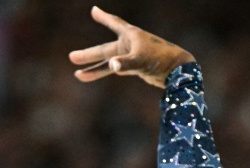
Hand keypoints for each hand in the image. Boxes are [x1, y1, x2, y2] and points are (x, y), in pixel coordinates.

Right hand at [68, 6, 194, 87]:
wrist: (178, 72)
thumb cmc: (160, 60)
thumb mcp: (140, 61)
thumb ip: (125, 63)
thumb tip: (111, 66)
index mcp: (130, 36)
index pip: (113, 23)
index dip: (103, 17)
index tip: (94, 10)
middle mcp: (130, 45)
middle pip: (104, 49)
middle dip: (88, 55)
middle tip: (72, 57)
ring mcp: (133, 56)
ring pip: (109, 63)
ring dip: (95, 69)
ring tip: (78, 75)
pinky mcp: (137, 67)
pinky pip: (119, 69)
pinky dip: (110, 70)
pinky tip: (106, 70)